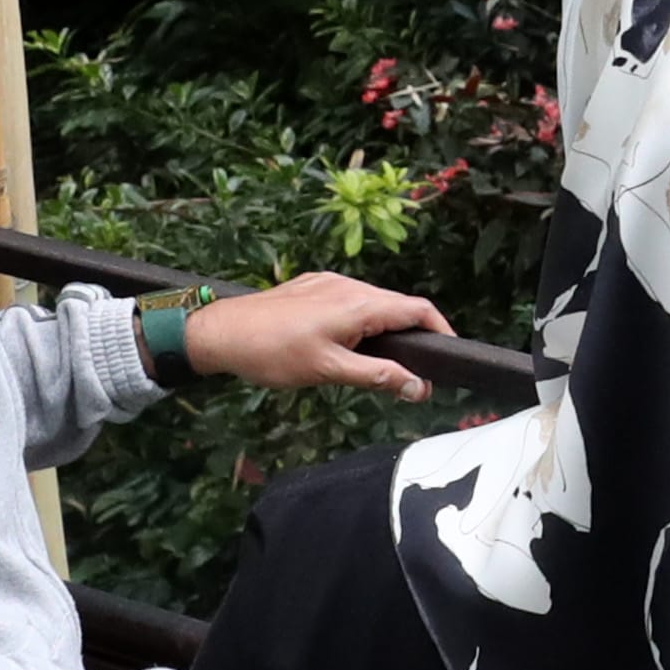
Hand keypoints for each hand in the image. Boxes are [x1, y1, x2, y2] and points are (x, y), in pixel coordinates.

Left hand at [178, 270, 452, 395]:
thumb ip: (378, 377)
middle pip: (397, 306)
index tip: (448, 357)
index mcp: (359, 303)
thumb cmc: (273, 353)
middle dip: (411, 337)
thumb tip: (418, 386)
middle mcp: (349, 285)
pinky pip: (349, 301)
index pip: (418, 309)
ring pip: (372, 304)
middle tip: (413, 372)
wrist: (221, 332)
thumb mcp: (330, 371)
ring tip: (378, 363)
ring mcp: (329, 282)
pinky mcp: (312, 286)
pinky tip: (345, 345)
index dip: (441, 331)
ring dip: (384, 330)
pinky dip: (360, 322)